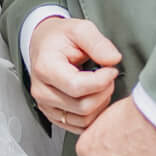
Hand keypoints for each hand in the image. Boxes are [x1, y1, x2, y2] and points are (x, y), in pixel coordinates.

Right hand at [28, 17, 121, 132]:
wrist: (43, 44)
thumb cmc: (59, 38)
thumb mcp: (80, 29)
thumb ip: (98, 43)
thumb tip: (113, 60)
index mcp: (45, 68)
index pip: (77, 87)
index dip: (101, 81)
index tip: (111, 70)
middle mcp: (42, 91)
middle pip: (82, 106)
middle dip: (103, 92)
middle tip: (108, 77)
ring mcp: (46, 106)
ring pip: (83, 120)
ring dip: (100, 105)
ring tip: (102, 86)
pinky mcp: (53, 116)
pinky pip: (79, 126)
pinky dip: (94, 115)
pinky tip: (96, 97)